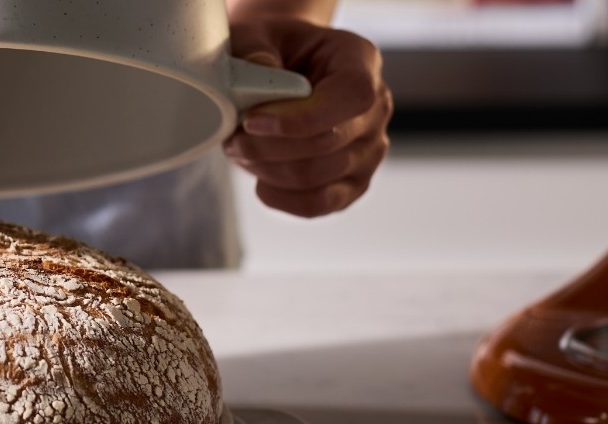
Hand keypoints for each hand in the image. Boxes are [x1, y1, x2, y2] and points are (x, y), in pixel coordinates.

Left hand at [224, 18, 391, 217]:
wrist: (285, 70)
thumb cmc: (275, 51)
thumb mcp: (259, 35)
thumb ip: (255, 51)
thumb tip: (260, 76)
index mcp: (361, 63)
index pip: (352, 97)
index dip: (301, 117)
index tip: (253, 121)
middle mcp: (376, 109)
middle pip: (327, 143)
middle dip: (267, 148)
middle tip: (232, 138)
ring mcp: (369, 151)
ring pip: (315, 178)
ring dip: (265, 169)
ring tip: (241, 151)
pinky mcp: (353, 184)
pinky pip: (316, 205)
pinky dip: (279, 197)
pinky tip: (259, 178)